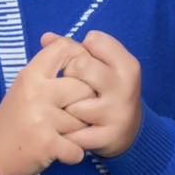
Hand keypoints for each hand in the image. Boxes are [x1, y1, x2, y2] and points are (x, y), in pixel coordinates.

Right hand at [0, 35, 96, 174]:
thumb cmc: (13, 118)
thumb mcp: (24, 86)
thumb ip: (45, 67)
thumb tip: (55, 38)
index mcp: (30, 75)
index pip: (65, 49)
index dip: (80, 57)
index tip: (78, 74)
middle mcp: (36, 92)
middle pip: (84, 86)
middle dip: (85, 102)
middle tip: (73, 113)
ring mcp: (42, 118)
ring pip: (83, 119)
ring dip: (79, 130)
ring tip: (63, 133)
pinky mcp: (47, 144)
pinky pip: (78, 146)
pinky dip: (74, 153)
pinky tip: (63, 150)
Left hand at [40, 30, 141, 157]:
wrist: (128, 132)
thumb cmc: (107, 91)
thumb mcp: (102, 67)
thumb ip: (75, 48)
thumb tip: (46, 37)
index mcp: (127, 66)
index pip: (93, 41)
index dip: (78, 51)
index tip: (80, 64)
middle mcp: (125, 88)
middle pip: (80, 66)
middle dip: (68, 75)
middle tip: (70, 87)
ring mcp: (117, 113)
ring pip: (73, 101)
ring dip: (64, 107)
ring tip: (68, 110)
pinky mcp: (107, 137)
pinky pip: (73, 131)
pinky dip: (64, 132)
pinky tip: (66, 130)